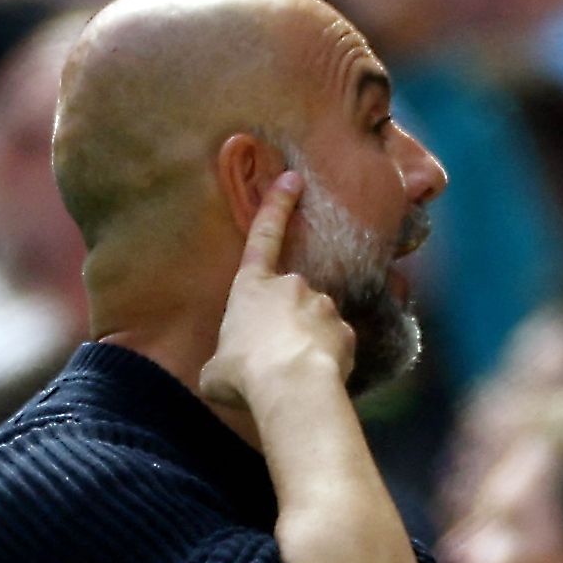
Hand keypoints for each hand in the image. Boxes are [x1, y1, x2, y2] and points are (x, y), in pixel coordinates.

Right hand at [200, 173, 353, 412]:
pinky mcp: (347, 331)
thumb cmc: (242, 372)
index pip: (263, 235)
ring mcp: (323, 306)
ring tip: (293, 374)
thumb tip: (226, 371)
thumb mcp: (215, 370)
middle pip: (291, 297)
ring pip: (316, 321)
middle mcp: (292, 286)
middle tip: (273, 358)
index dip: (277, 205)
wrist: (291, 385)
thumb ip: (224, 361)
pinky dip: (327, 358)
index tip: (293, 177)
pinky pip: (336, 343)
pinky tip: (314, 378)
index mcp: (253, 286)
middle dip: (286, 322)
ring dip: (307, 341)